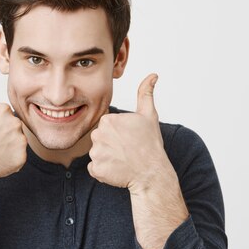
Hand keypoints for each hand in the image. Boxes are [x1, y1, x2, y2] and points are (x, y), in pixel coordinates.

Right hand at [0, 68, 27, 179]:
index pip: (4, 114)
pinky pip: (20, 154)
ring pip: (17, 139)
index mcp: (2, 109)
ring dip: (8, 145)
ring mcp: (20, 140)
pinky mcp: (22, 156)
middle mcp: (14, 123)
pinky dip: (12, 157)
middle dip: (3, 132)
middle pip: (13, 126)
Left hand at [87, 74, 168, 191]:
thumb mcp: (149, 116)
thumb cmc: (150, 144)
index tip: (129, 138)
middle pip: (100, 139)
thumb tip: (152, 75)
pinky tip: (117, 169)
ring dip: (107, 158)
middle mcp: (98, 134)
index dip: (118, 133)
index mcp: (108, 120)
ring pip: (97, 153)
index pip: (107, 126)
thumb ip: (145, 93)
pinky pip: (95, 168)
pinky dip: (104, 171)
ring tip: (123, 160)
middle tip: (127, 150)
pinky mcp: (95, 169)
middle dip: (111, 144)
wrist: (151, 173)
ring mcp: (95, 153)